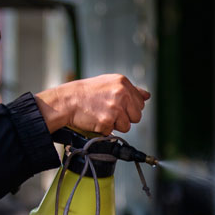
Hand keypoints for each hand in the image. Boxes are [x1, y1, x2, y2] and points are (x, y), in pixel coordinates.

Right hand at [35, 74, 150, 135]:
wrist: (67, 101)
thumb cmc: (86, 93)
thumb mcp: (109, 83)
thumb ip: (131, 90)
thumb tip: (147, 96)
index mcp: (123, 83)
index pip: (140, 103)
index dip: (129, 108)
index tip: (117, 106)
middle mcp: (121, 93)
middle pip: (137, 116)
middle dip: (124, 118)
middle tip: (108, 111)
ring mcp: (115, 108)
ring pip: (127, 126)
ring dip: (115, 125)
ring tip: (102, 114)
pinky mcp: (107, 121)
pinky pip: (112, 132)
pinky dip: (104, 129)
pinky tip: (95, 119)